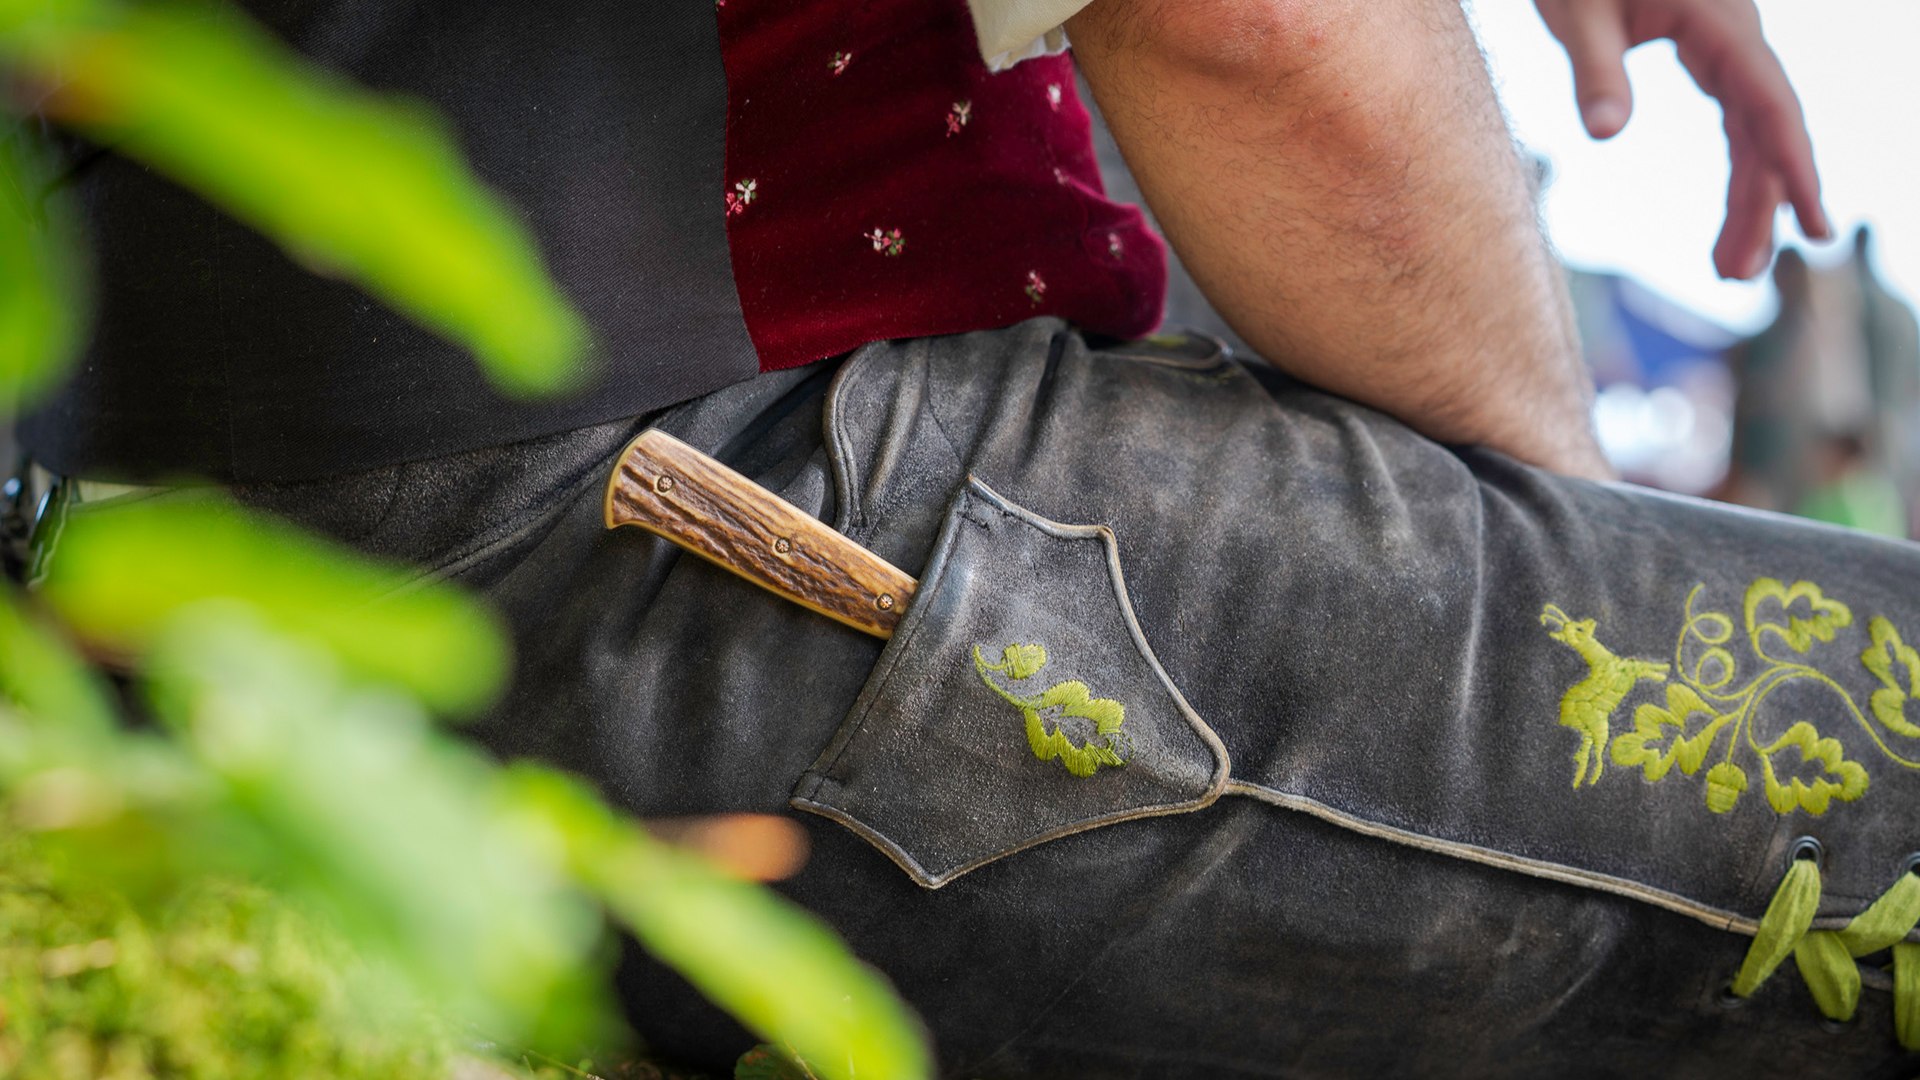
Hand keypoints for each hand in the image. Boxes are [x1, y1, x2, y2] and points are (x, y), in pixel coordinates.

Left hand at [1532, 0, 1831, 279]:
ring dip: (1749, 198)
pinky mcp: (1709, 53)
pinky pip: (1737, 119)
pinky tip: (1734, 217)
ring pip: (1754, 132)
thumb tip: (1604, 135)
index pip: (1771, 104)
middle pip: (1766, 130)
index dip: (1795, 167)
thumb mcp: (1577, 14)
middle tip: (1739, 276)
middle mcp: (1737, 34)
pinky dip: (1737, 168)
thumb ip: (1595, 71)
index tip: (1816, 226)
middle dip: (1762, 203)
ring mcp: (1728, 45)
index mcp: (1720, 21)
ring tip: (1730, 269)